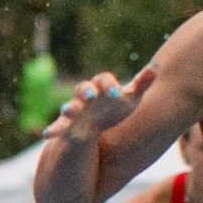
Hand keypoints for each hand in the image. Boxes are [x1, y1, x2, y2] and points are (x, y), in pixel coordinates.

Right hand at [41, 64, 156, 144]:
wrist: (97, 124)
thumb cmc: (116, 108)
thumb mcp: (131, 99)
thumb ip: (142, 83)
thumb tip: (156, 66)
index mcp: (101, 86)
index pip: (104, 80)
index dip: (109, 85)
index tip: (116, 93)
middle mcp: (86, 95)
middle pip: (84, 88)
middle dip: (87, 91)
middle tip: (91, 95)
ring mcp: (75, 110)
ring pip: (70, 106)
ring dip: (68, 107)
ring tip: (67, 110)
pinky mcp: (67, 125)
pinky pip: (58, 126)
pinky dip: (52, 129)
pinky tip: (46, 135)